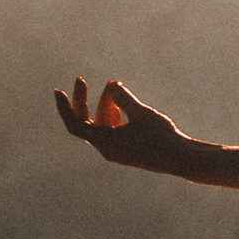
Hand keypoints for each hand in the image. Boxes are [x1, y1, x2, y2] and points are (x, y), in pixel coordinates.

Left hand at [54, 77, 194, 175]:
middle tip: (80, 79)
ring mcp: (117, 151)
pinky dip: (113, 116)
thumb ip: (124, 98)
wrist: (180, 159)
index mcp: (104, 142)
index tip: (58, 91)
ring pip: (102, 125)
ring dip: (104, 105)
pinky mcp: (127, 151)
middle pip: (86, 122)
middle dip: (85, 101)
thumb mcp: (141, 112)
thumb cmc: (160, 135)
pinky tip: (121, 103)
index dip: (64, 108)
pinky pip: (112, 131)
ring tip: (113, 85)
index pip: (75, 124)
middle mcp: (106, 149)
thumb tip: (112, 85)